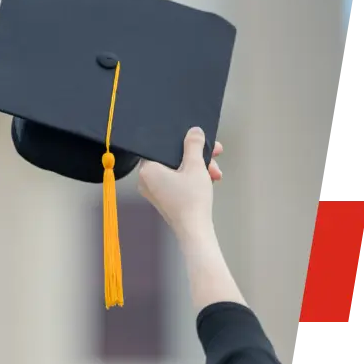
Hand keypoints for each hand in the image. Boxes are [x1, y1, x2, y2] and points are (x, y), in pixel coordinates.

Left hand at [139, 127, 245, 310]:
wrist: (195, 232)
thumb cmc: (192, 200)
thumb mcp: (196, 166)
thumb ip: (193, 145)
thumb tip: (194, 131)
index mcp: (147, 169)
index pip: (162, 145)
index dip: (182, 140)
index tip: (198, 139)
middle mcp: (146, 180)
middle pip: (173, 157)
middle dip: (197, 155)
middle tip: (214, 151)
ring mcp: (155, 191)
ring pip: (179, 169)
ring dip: (199, 167)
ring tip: (216, 172)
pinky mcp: (164, 199)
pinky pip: (178, 181)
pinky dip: (193, 178)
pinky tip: (210, 179)